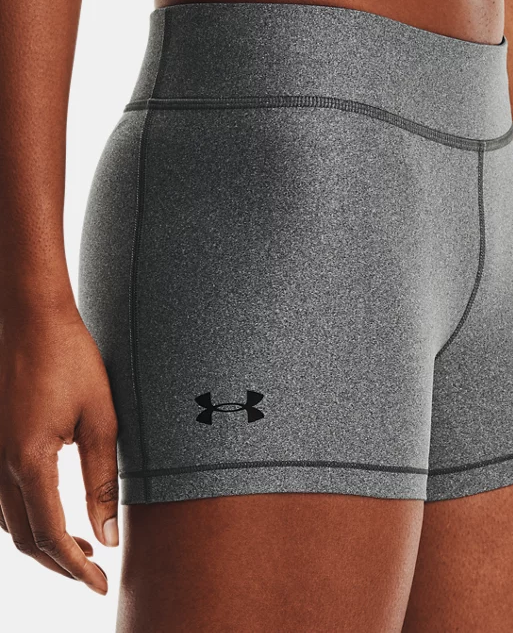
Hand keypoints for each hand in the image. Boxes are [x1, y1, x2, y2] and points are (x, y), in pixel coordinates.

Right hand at [0, 310, 118, 594]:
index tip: (100, 584)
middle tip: (93, 571)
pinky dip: (25, 517)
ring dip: (41, 542)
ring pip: (9, 521)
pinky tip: (51, 511)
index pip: (51, 536)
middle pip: (24, 537)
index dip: (76, 567)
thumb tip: (110, 534)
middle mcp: (1, 464)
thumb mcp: (100, 419)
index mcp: (30, 460)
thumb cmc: (71, 361)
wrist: (33, 320)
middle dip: (59, 562)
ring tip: (79, 545)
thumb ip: (102, 479)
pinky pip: (1, 498)